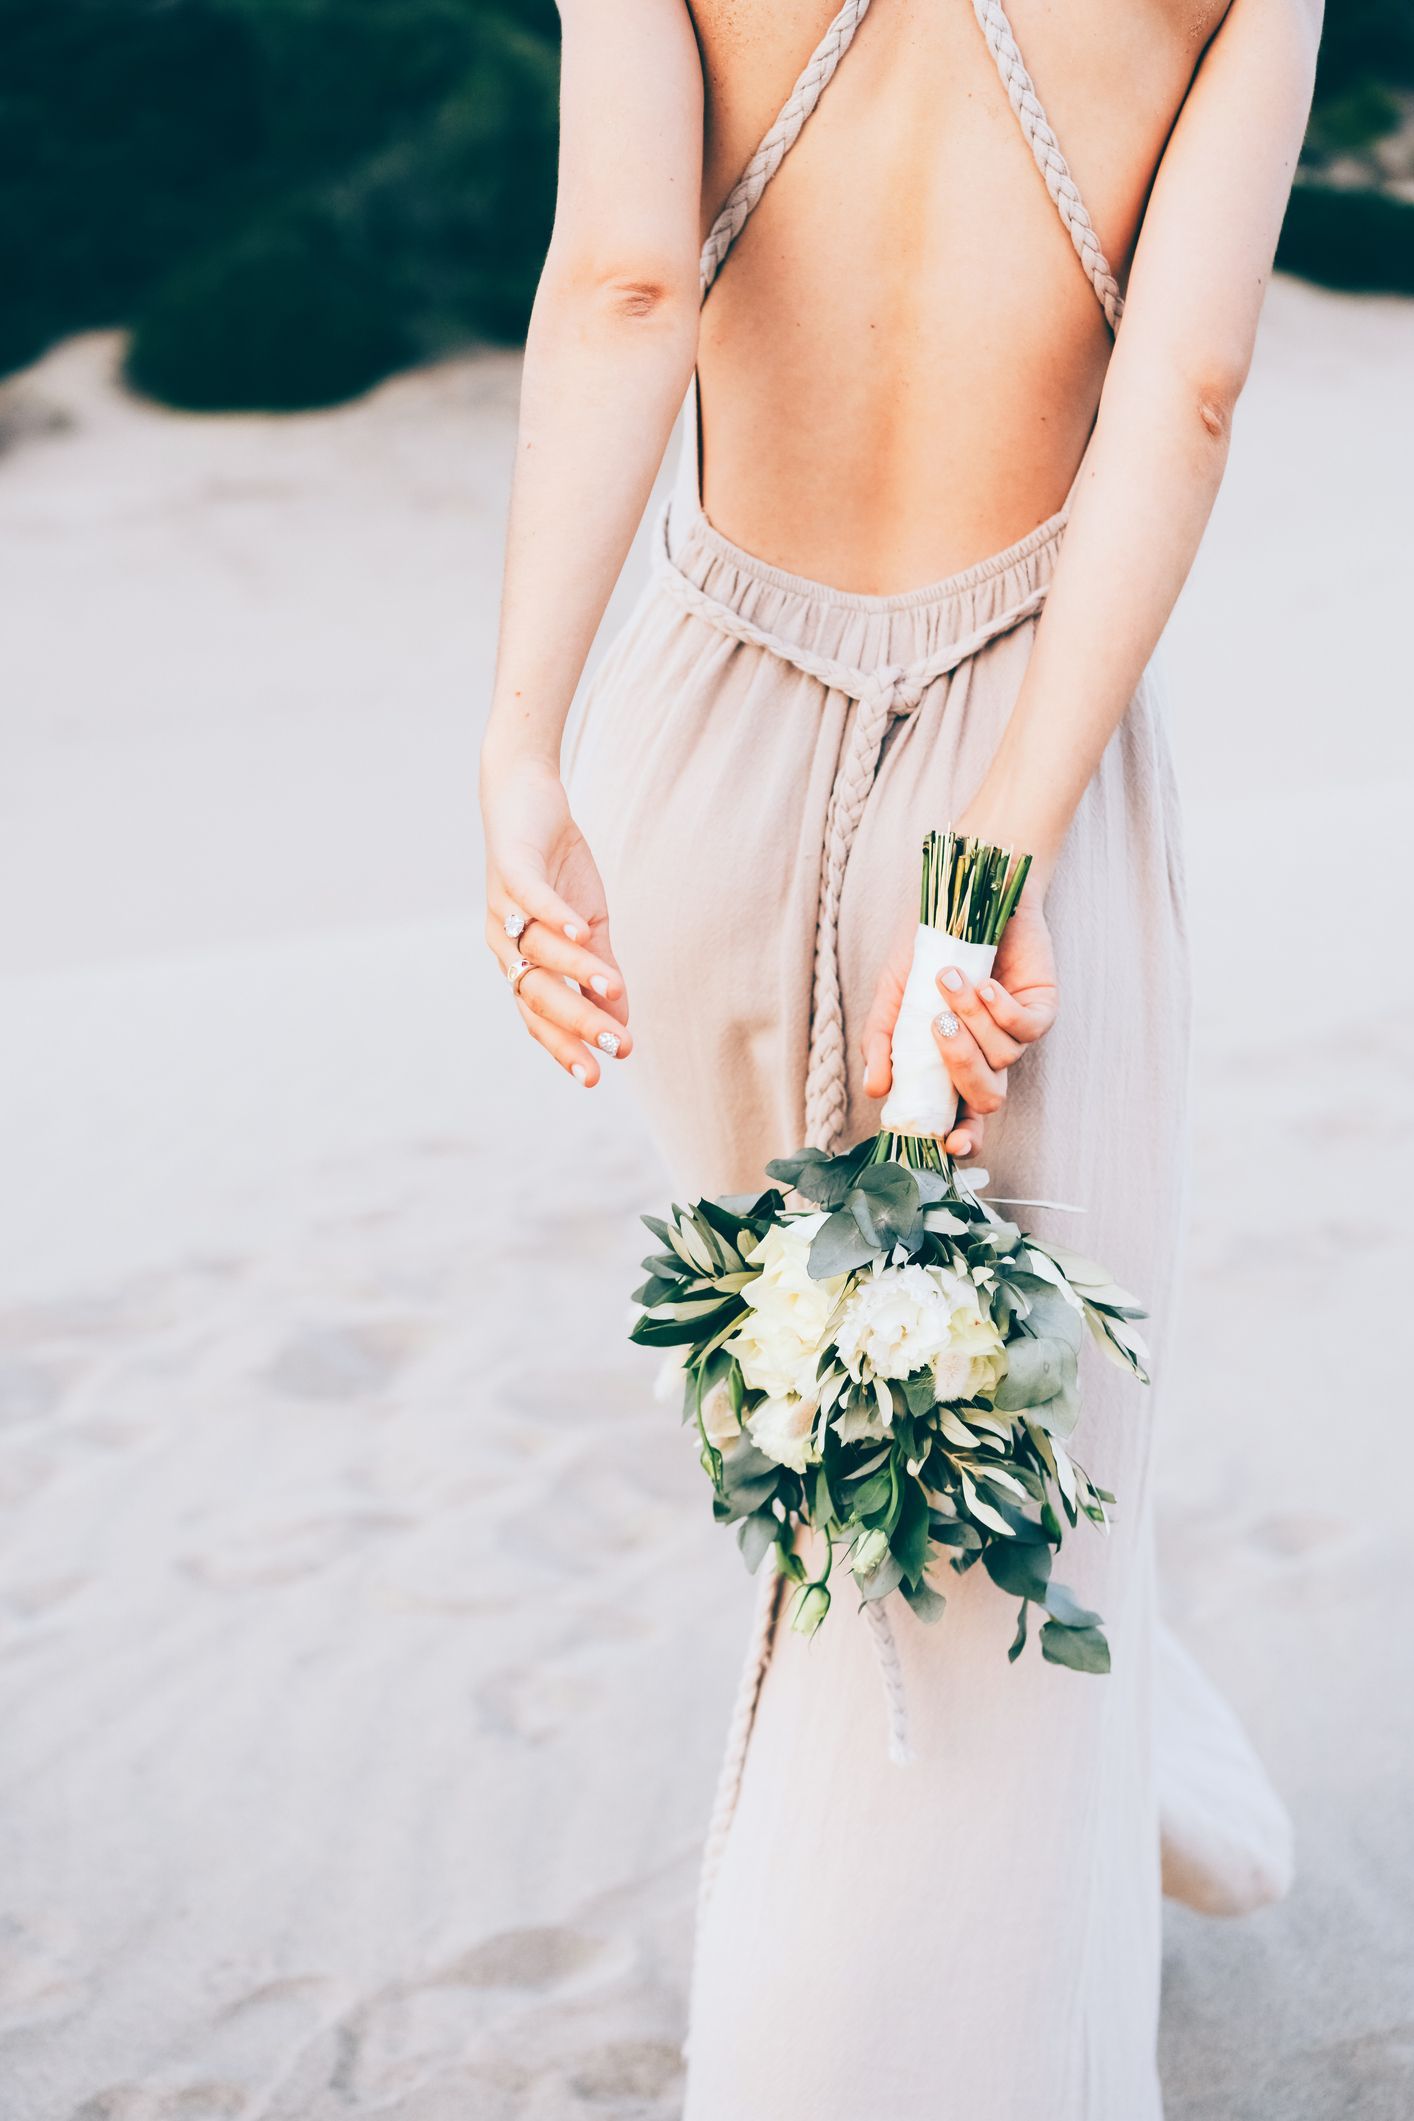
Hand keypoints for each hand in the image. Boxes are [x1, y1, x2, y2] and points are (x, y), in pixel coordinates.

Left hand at [482, 753, 629, 1086]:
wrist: (526, 796)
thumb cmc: (556, 867)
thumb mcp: (591, 925)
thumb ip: (601, 973)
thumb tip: (620, 1025)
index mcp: (523, 961)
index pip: (538, 1016)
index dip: (564, 1046)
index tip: (596, 1077)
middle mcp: (505, 941)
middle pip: (537, 993)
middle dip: (576, 1022)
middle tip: (615, 1046)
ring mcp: (505, 906)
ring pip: (538, 950)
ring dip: (576, 971)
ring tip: (614, 989)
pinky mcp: (511, 866)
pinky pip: (531, 898)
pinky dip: (555, 916)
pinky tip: (582, 931)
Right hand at [861, 891, 1058, 1157]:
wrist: (964, 895)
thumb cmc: (929, 945)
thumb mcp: (893, 994)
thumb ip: (881, 1040)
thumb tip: (876, 1089)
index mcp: (953, 1062)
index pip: (965, 1117)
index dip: (963, 1138)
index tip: (949, 1144)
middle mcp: (988, 1054)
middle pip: (988, 1098)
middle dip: (961, 1068)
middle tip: (938, 1028)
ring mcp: (1017, 1033)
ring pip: (1003, 1058)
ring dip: (971, 1019)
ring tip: (950, 979)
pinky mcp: (1042, 1007)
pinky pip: (1027, 1029)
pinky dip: (1000, 1010)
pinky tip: (983, 983)